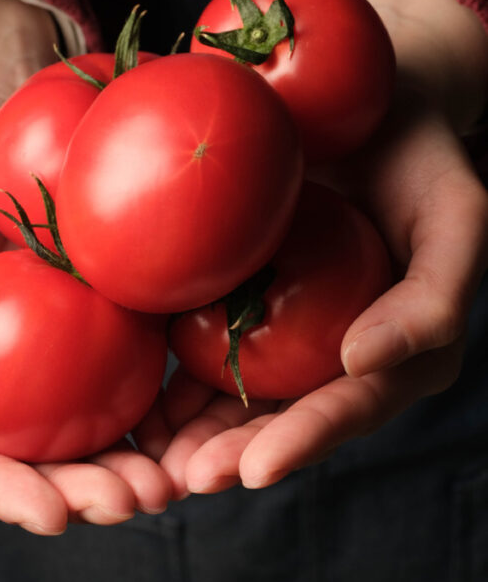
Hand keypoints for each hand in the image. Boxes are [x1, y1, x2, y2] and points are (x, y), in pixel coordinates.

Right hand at [0, 0, 170, 531]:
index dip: (4, 489)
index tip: (52, 516)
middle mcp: (3, 371)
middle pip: (42, 455)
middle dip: (88, 493)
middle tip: (138, 501)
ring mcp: (63, 348)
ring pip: (100, 426)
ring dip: (140, 463)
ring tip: (182, 479)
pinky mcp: (112, 314)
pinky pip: (140, 366)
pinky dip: (171, 403)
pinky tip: (206, 414)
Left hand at [135, 0, 487, 496]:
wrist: (371, 104)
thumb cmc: (424, 161)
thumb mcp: (456, 220)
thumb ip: (432, 297)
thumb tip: (361, 360)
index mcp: (392, 352)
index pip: (347, 406)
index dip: (303, 441)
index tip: (254, 469)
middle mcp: (330, 353)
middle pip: (278, 417)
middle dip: (231, 454)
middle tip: (184, 478)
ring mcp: (279, 328)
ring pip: (229, 394)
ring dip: (186, 431)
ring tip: (143, 457)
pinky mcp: (232, 295)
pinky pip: (193, 339)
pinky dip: (161, 371)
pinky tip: (126, 389)